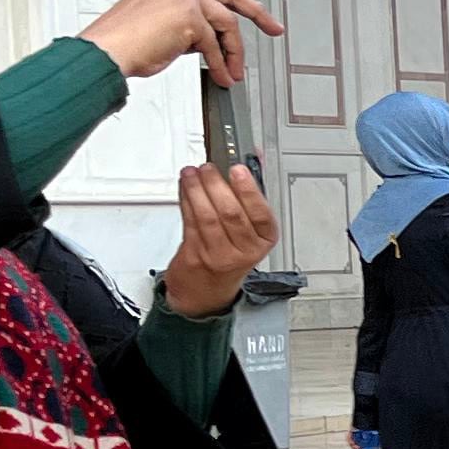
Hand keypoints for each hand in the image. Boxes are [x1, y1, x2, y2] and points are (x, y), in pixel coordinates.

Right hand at [78, 0, 278, 85]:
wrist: (103, 54)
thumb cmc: (120, 45)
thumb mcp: (158, 28)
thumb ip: (184, 26)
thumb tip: (207, 42)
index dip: (232, 3)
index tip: (251, 13)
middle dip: (256, 13)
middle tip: (273, 28)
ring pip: (224, 24)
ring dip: (232, 52)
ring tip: (233, 72)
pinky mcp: (189, 16)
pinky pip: (213, 44)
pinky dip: (221, 63)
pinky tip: (223, 76)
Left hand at [160, 161, 277, 317]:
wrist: (206, 290)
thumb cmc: (230, 255)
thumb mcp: (249, 230)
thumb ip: (250, 193)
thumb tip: (255, 157)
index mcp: (263, 241)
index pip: (260, 213)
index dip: (248, 189)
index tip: (237, 170)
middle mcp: (244, 250)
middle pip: (231, 213)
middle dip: (216, 185)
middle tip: (208, 168)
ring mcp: (218, 254)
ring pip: (207, 216)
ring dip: (197, 190)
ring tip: (192, 173)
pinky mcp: (195, 255)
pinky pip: (190, 222)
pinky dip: (186, 200)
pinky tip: (186, 188)